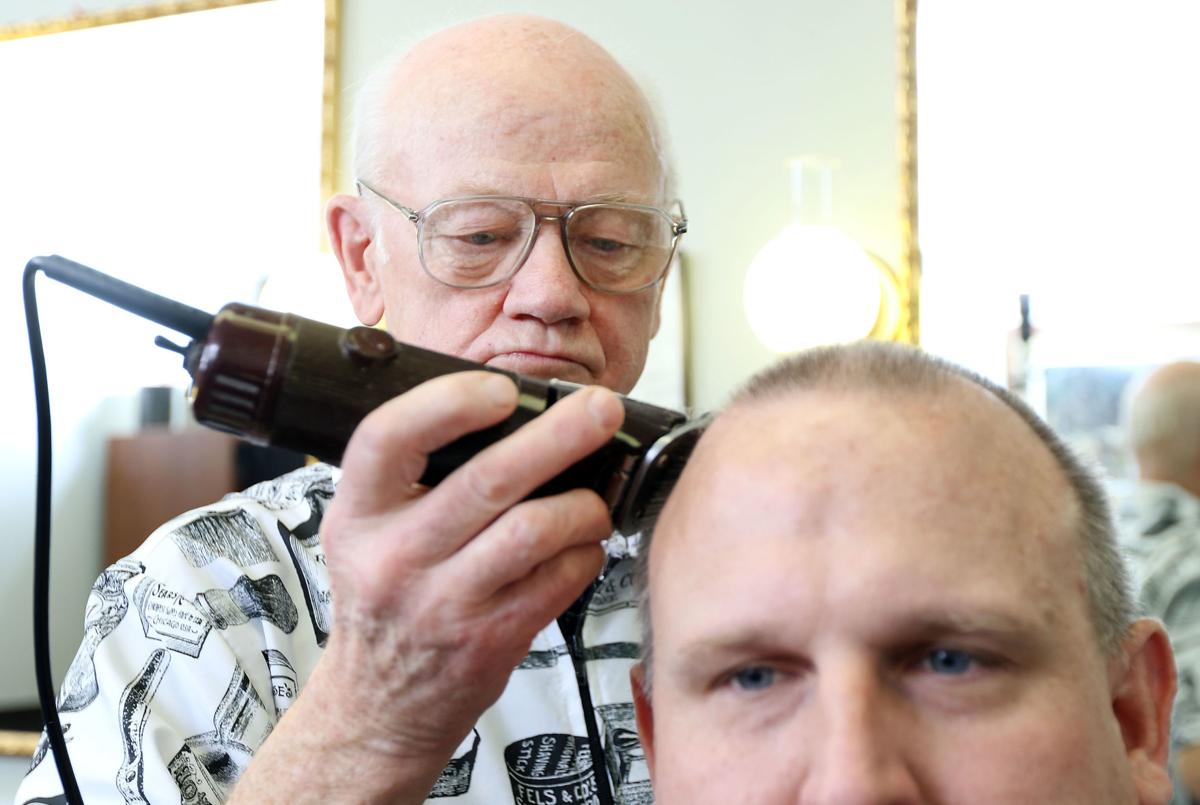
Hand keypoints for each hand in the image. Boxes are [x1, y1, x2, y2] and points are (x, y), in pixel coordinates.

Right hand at [310, 371, 622, 777]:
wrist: (378, 706)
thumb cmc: (385, 603)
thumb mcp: (366, 532)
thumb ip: (411, 477)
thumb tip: (505, 410)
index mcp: (358, 515)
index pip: (389, 438)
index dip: (449, 403)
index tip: (501, 389)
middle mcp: (396, 557)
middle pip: (488, 478)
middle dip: (559, 434)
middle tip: (600, 409)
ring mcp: (444, 602)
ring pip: (535, 529)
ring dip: (583, 505)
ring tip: (595, 499)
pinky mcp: (491, 639)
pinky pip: (560, 578)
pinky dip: (585, 553)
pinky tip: (581, 547)